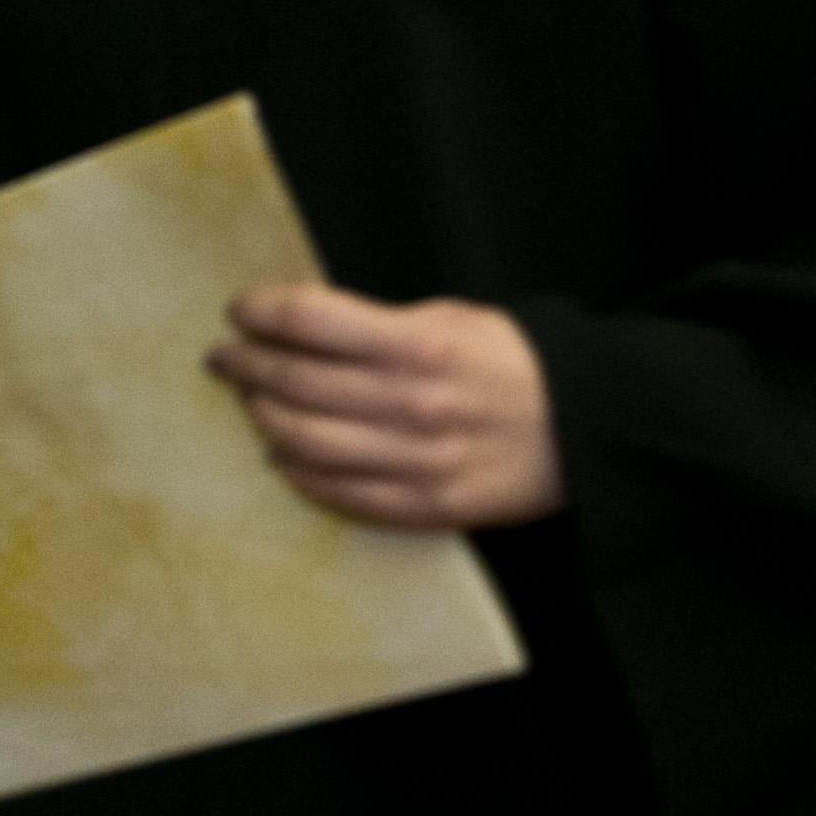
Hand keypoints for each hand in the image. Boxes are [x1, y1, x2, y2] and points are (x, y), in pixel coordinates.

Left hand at [208, 285, 564, 530]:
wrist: (590, 430)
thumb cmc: (512, 365)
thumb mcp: (452, 319)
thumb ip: (377, 325)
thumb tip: (298, 326)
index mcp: (417, 345)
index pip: (308, 320)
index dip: (259, 311)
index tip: (239, 311)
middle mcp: (410, 404)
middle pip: (294, 382)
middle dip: (246, 365)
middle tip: (225, 358)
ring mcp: (416, 460)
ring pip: (303, 441)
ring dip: (263, 418)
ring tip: (252, 403)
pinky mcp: (425, 505)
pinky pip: (338, 493)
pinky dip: (297, 473)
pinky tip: (282, 454)